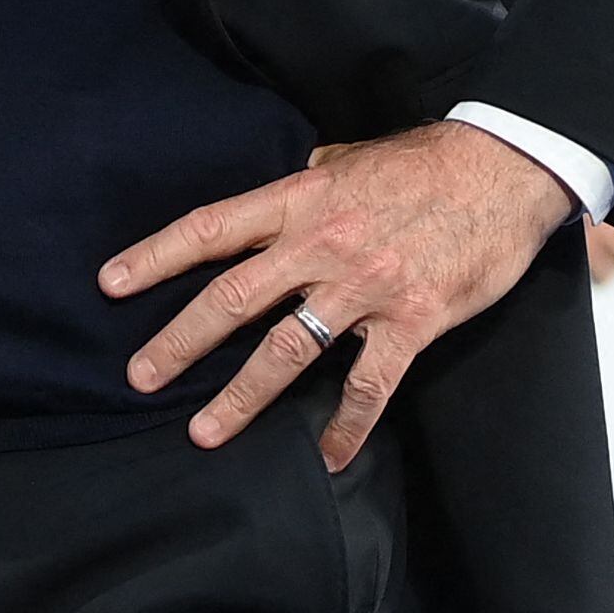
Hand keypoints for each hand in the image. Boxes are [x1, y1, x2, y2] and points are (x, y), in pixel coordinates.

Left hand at [104, 119, 573, 469]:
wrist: (502, 169)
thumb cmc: (425, 162)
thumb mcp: (350, 157)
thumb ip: (308, 181)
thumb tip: (282, 190)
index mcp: (300, 199)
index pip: (212, 228)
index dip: (156, 255)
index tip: (111, 283)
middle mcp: (321, 243)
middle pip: (234, 296)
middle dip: (181, 340)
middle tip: (139, 376)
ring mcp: (364, 286)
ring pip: (288, 348)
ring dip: (242, 395)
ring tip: (203, 430)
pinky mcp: (410, 320)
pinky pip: (369, 385)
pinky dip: (347, 426)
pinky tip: (327, 455)